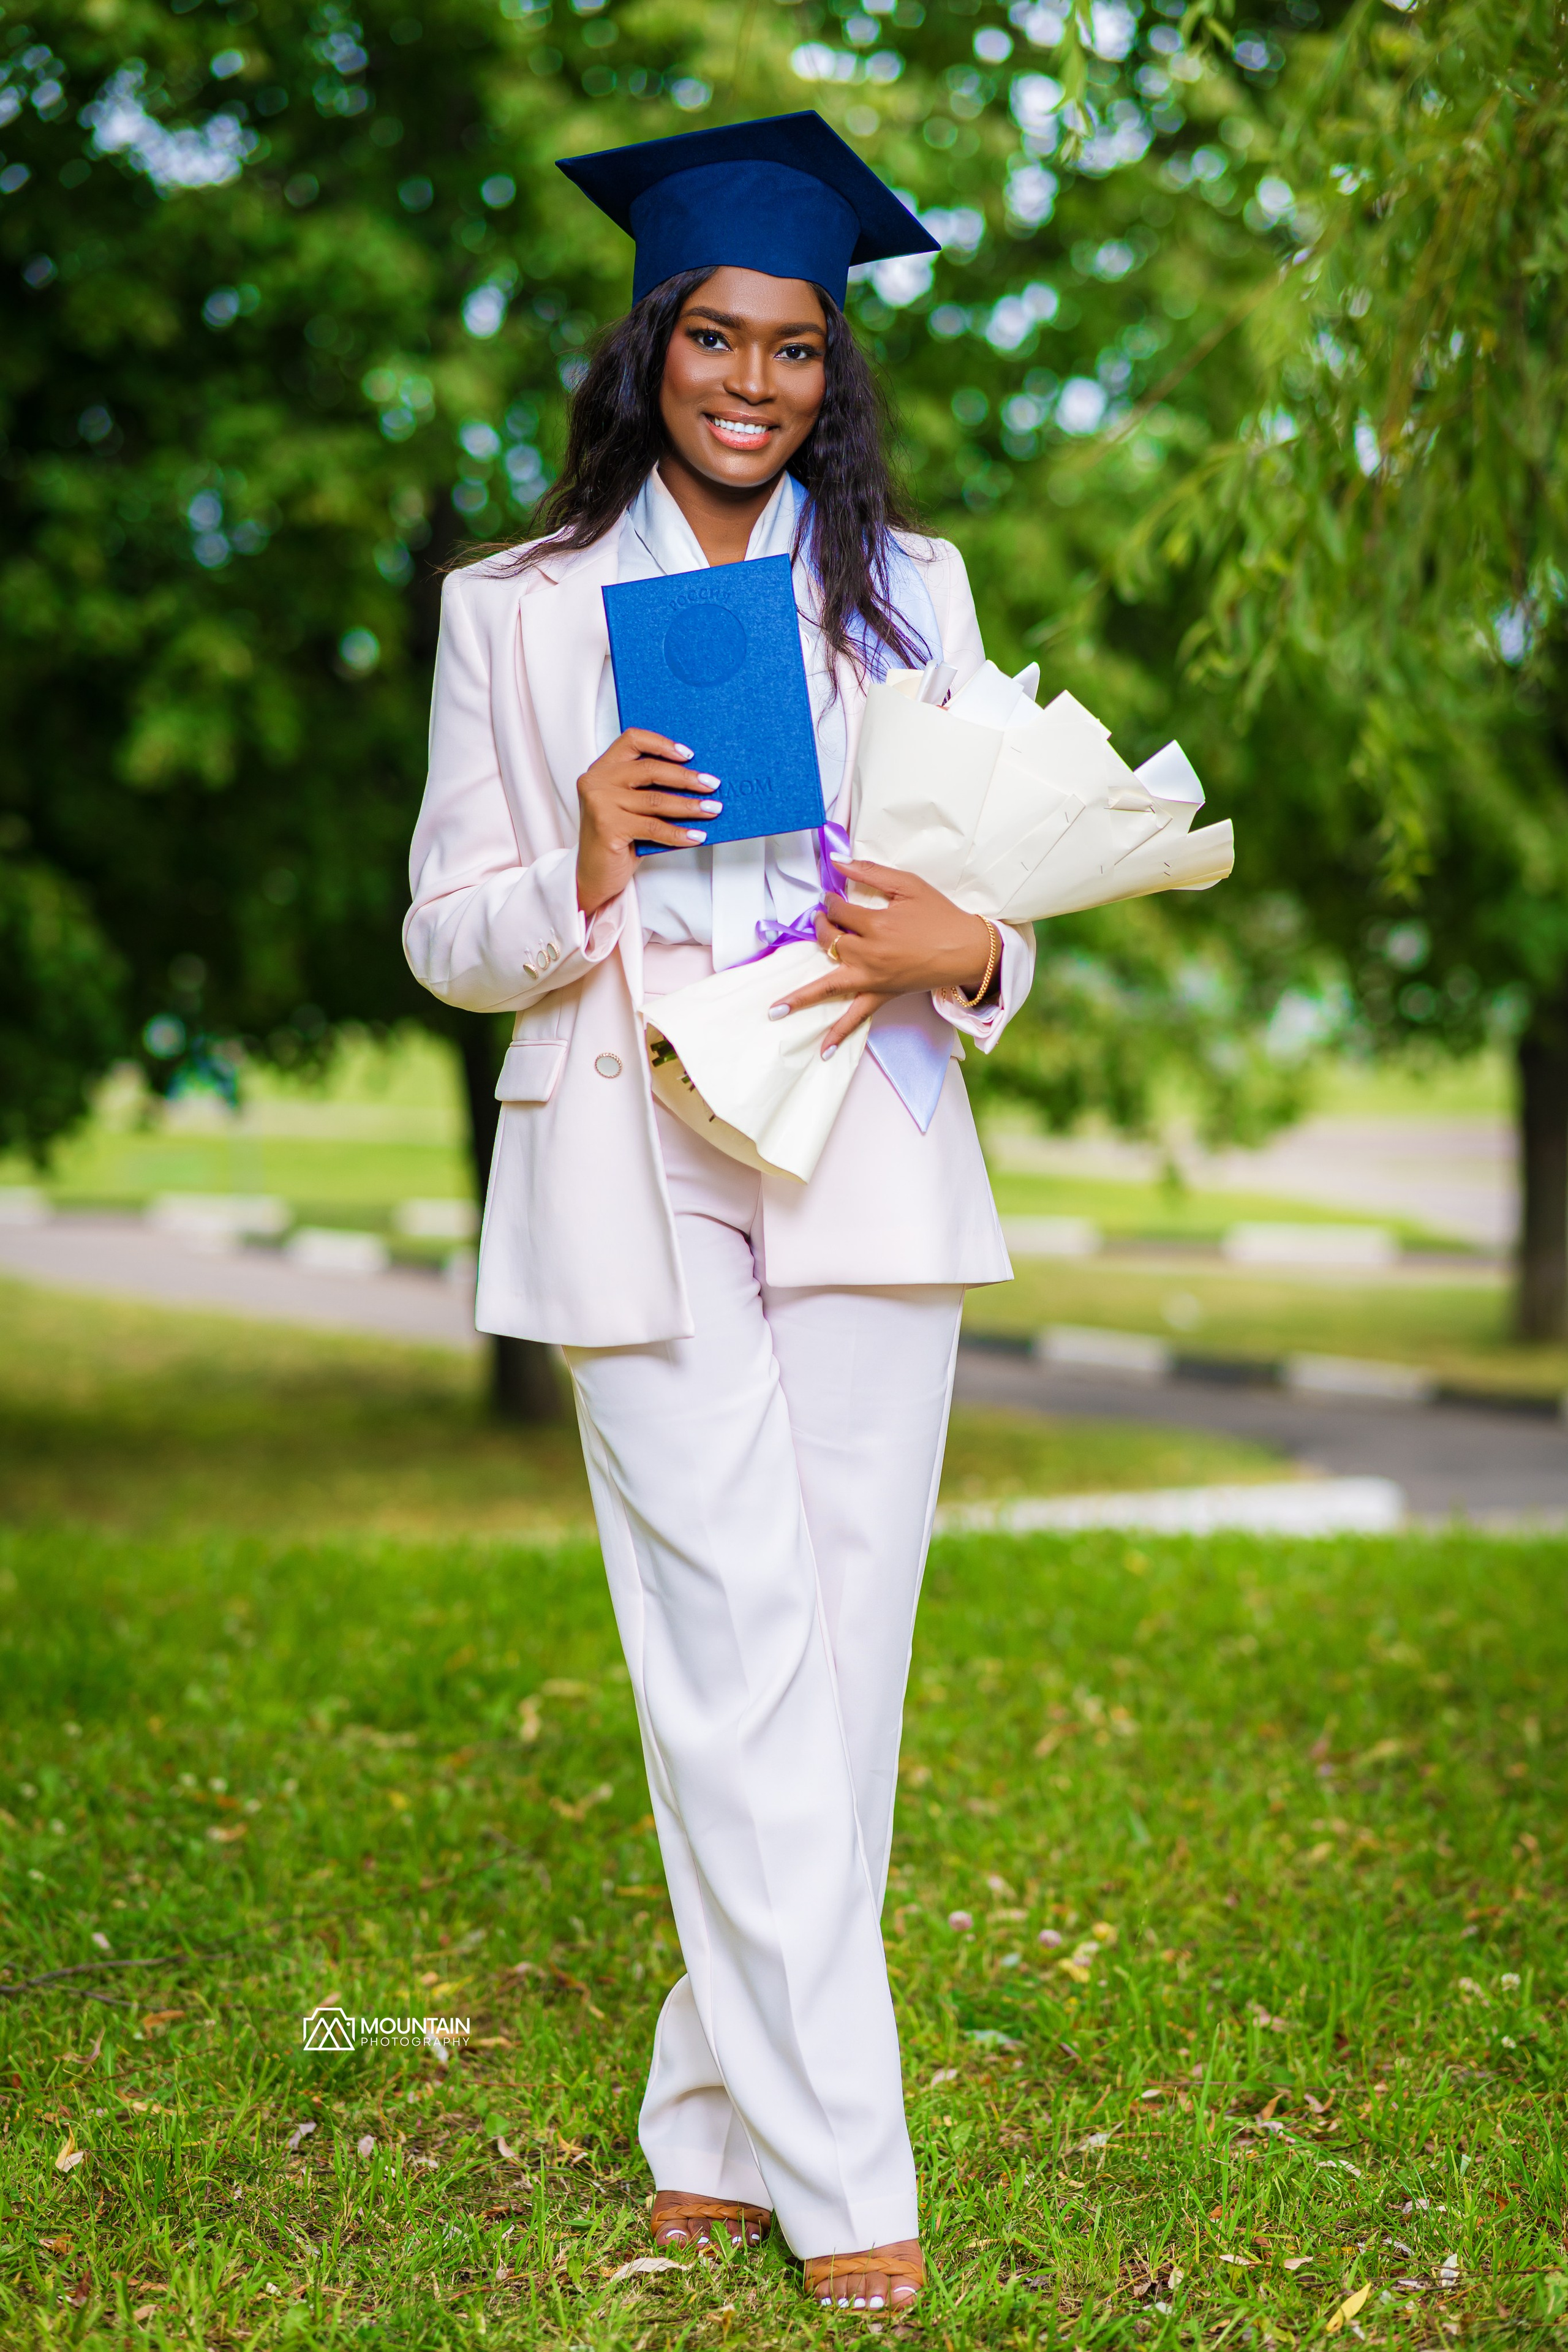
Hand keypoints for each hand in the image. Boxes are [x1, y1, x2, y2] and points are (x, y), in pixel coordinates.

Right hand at [576, 729, 722, 913]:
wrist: (594, 876)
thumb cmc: (616, 840)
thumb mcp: (629, 807)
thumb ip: (648, 789)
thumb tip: (695, 780)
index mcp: (602, 769)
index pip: (632, 739)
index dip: (662, 744)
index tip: (689, 755)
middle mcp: (596, 781)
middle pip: (650, 769)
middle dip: (686, 777)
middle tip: (712, 784)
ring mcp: (599, 803)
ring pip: (656, 800)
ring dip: (690, 805)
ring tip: (712, 809)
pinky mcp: (607, 827)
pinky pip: (654, 827)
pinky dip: (679, 833)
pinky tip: (696, 836)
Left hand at [770, 859, 995, 1055]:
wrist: (967, 949)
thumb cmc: (940, 915)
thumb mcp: (908, 885)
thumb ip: (871, 872)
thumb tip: (838, 862)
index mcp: (876, 924)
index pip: (839, 910)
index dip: (832, 901)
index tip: (833, 897)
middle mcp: (869, 954)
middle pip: (828, 940)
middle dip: (820, 928)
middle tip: (822, 920)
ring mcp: (873, 978)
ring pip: (829, 984)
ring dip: (800, 998)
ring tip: (774, 1009)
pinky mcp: (881, 995)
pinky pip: (856, 1018)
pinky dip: (838, 1034)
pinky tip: (822, 1051)